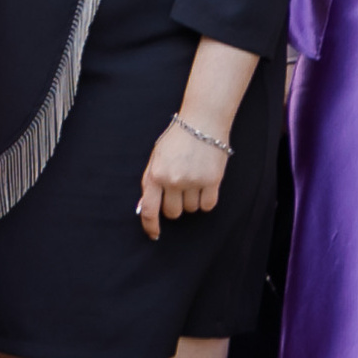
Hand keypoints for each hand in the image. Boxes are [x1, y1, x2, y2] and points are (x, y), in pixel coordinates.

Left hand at [137, 115, 227, 240]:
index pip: (149, 209)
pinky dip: (206, 201)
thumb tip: (144, 207)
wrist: (201, 123)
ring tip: (193, 180)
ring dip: (191, 201)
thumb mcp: (156, 158)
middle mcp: (173, 180)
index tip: (154, 235)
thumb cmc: (176, 140)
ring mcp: (193, 181)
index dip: (150, 226)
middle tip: (178, 192)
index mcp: (155, 175)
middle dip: (174, 207)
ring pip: (191, 209)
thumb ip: (150, 182)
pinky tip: (205, 186)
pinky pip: (208, 206)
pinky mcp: (212, 181)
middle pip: (173, 213)